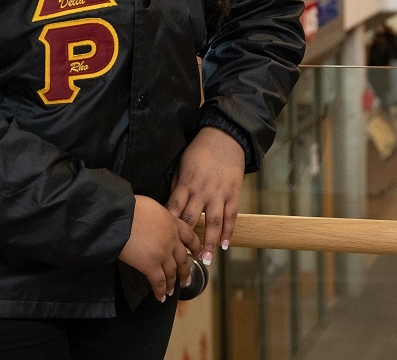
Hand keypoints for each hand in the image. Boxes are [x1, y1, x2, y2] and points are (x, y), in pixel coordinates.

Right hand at [119, 195, 200, 301]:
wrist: (120, 217)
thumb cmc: (131, 207)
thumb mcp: (152, 206)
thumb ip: (159, 217)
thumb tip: (156, 222)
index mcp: (172, 222)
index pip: (189, 236)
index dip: (195, 246)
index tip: (198, 253)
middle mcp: (172, 239)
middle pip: (182, 258)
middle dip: (185, 270)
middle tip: (186, 278)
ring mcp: (163, 254)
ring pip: (172, 272)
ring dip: (172, 283)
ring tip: (171, 291)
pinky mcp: (151, 265)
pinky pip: (158, 281)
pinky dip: (160, 290)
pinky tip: (160, 297)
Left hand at [166, 126, 245, 265]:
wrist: (225, 137)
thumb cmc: (200, 150)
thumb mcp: (182, 164)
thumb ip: (178, 185)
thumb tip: (170, 203)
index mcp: (186, 183)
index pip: (174, 207)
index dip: (169, 224)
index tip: (163, 240)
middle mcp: (202, 191)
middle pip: (192, 219)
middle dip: (187, 239)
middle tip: (183, 258)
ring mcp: (219, 194)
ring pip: (213, 222)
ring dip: (210, 242)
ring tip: (207, 259)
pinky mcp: (233, 194)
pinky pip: (231, 216)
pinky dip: (230, 231)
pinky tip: (226, 245)